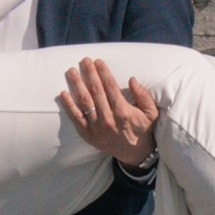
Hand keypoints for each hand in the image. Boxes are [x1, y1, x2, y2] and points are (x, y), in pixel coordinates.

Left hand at [59, 56, 162, 170]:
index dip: (103, 72)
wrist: (133, 153)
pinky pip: (76, 118)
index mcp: (123, 112)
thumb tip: (132, 80)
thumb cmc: (142, 129)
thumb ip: (144, 96)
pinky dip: (69, 105)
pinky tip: (63, 93)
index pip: (111, 87)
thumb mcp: (151, 113)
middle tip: (84, 61)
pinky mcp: (88, 134)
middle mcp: (108, 119)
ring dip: (77, 85)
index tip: (98, 61)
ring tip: (71, 71)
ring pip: (84, 102)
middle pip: (96, 91)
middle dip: (89, 74)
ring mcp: (96, 127)